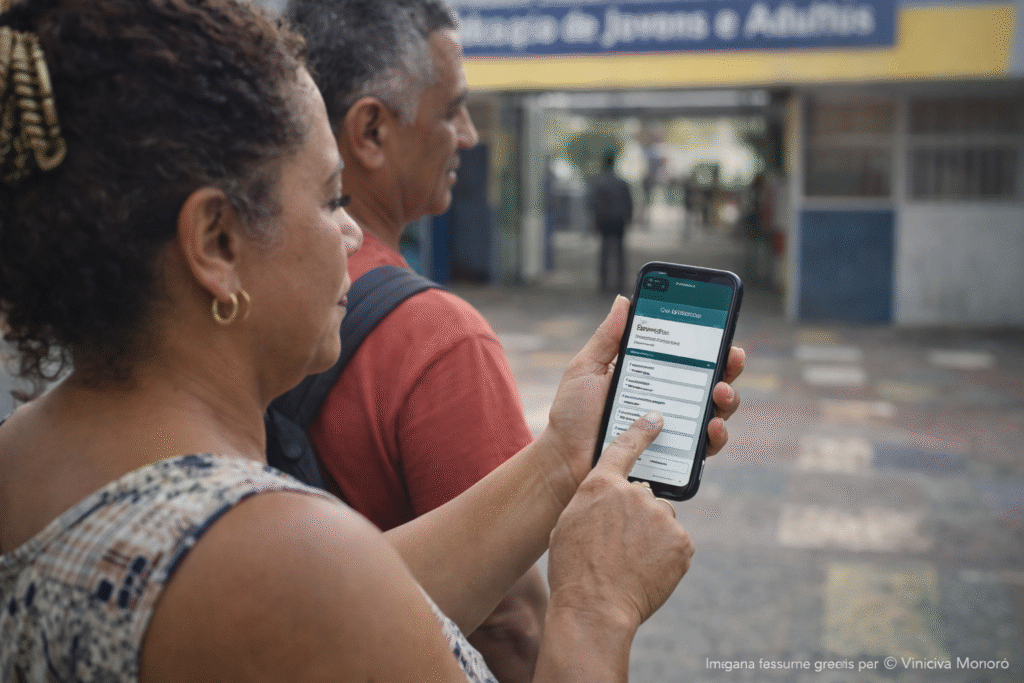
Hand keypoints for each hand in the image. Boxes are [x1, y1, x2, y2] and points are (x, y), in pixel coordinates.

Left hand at [543, 296, 746, 486]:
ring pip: (716, 412)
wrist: (564, 459)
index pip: (688, 355)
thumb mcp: (587, 368)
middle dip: (729, 367)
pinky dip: (716, 437)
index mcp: (651, 375)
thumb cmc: (572, 414)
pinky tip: (711, 427)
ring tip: (720, 391)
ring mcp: (674, 429)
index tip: (721, 329)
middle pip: (711, 380)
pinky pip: (706, 448)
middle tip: (731, 358)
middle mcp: (668, 401)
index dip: (710, 342)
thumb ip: (607, 337)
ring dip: (728, 399)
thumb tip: (624, 301)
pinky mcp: (675, 457)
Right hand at [546, 411, 693, 630]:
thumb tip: (608, 502)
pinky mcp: (681, 541)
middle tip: (619, 546)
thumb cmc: (573, 570)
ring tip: (631, 564)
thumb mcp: (569, 524)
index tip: (656, 419)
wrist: (594, 608)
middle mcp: (634, 493)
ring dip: (652, 536)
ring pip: (661, 520)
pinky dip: (665, 556)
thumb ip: (592, 503)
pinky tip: (646, 573)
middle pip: (644, 496)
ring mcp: (660, 516)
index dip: (640, 432)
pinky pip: (675, 542)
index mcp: (600, 485)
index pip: (623, 448)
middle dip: (637, 516)